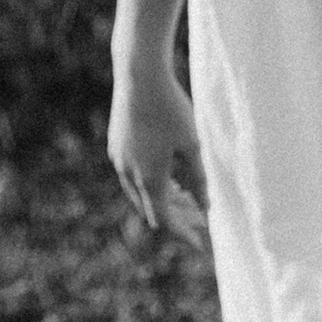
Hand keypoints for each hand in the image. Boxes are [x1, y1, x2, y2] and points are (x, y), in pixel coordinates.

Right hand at [110, 54, 207, 243]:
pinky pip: (133, 177)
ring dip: (163, 201)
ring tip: (187, 200)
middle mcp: (130, 174)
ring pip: (141, 193)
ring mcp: (119, 160)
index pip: (166, 219)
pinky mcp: (116, 147)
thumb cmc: (171, 109)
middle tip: (199, 222)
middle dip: (177, 218)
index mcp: (150, 179)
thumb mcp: (193, 145)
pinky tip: (168, 177)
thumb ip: (200, 179)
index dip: (184, 234)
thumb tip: (206, 206)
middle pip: (153, 209)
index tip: (201, 245)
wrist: (139, 77)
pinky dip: (151, 184)